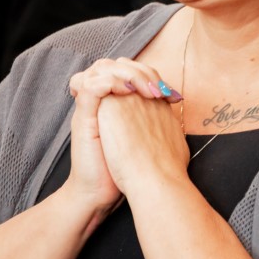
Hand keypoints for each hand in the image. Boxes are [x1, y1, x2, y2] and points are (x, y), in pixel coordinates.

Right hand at [65, 58, 179, 213]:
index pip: (126, 70)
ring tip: (148, 90)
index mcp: (111, 105)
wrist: (99, 195)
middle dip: (139, 70)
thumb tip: (176, 108)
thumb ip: (153, 120)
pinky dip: (111, 83)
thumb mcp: (143, 140)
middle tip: (159, 90)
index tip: (169, 93)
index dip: (148, 74)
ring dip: (128, 74)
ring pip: (102, 68)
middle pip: (113, 63)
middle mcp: (98, 102)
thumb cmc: (124, 173)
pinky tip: (130, 92)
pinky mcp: (82, 118)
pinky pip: (92, 87)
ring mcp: (88, 108)